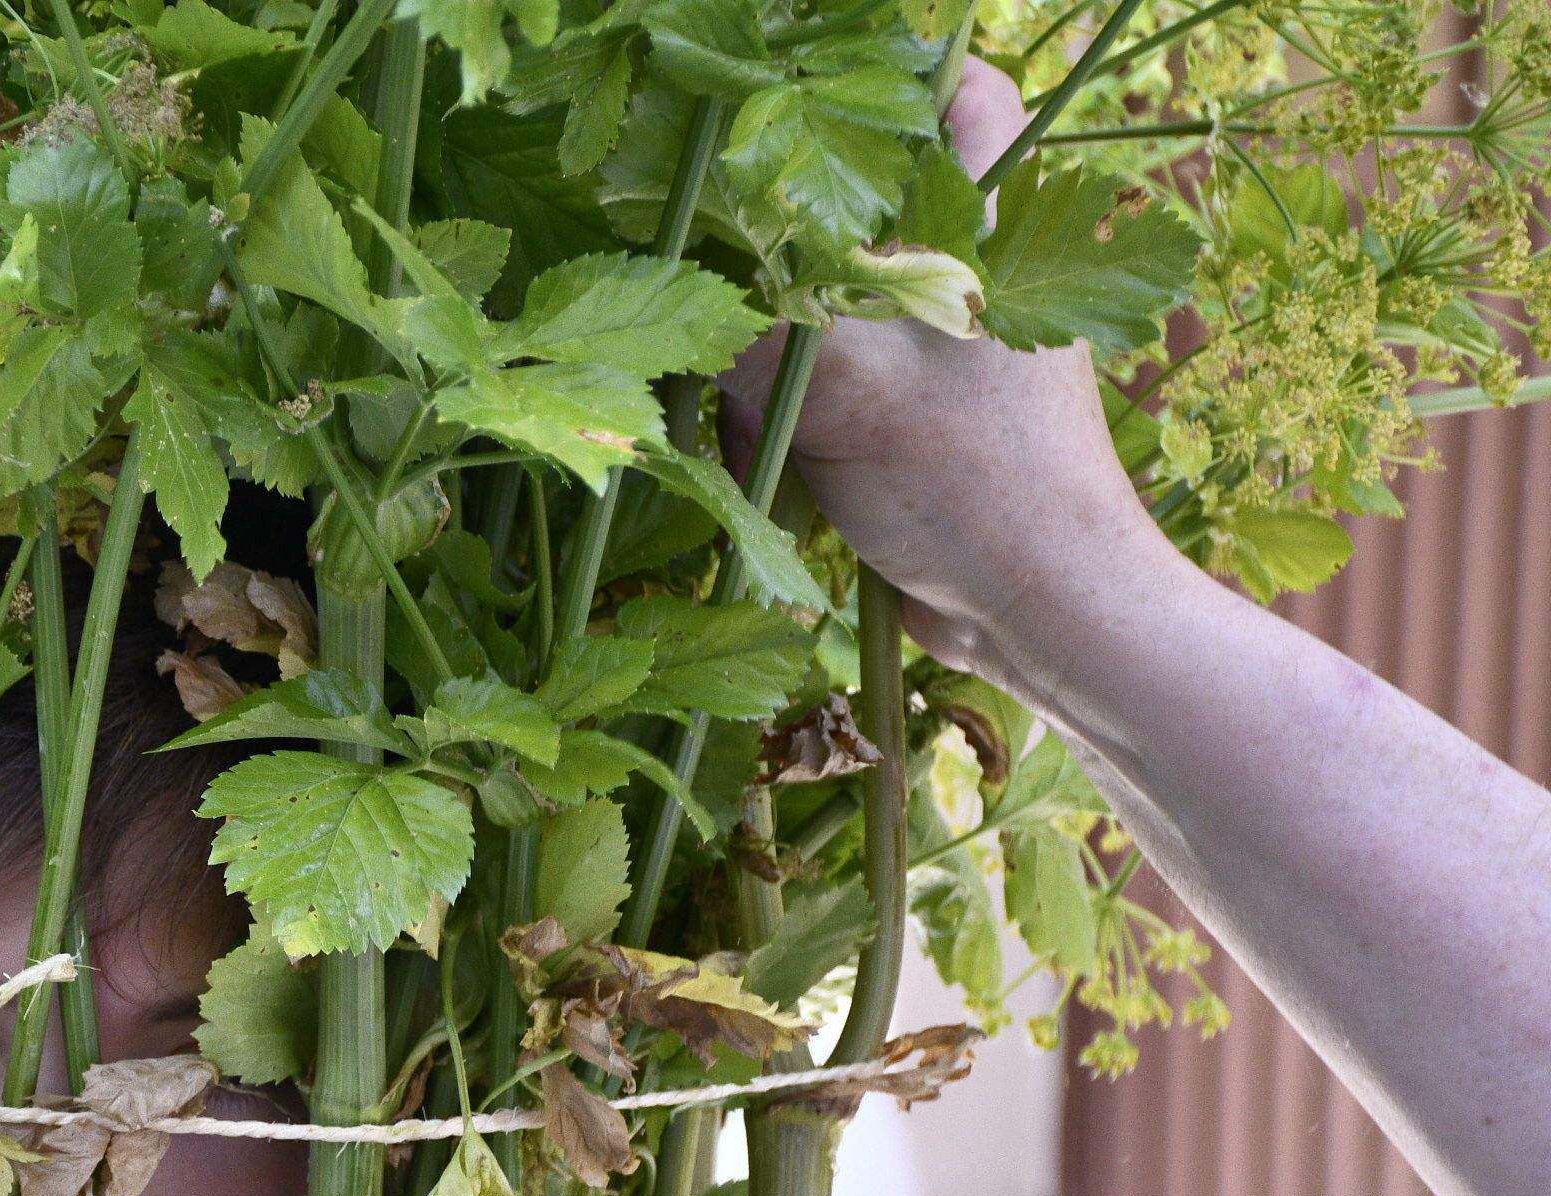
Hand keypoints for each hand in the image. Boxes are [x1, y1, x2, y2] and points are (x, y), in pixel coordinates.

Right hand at [720, 60, 1185, 683]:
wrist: (1042, 612)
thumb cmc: (976, 480)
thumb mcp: (847, 389)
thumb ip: (750, 327)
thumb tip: (656, 293)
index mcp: (989, 225)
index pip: (954, 88)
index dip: (878, 81)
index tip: (786, 113)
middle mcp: (973, 267)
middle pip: (855, 202)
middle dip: (777, 254)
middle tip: (724, 284)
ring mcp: (944, 342)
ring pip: (826, 301)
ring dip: (772, 355)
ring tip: (757, 418)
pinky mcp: (917, 410)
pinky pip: (827, 380)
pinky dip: (787, 414)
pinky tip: (771, 462)